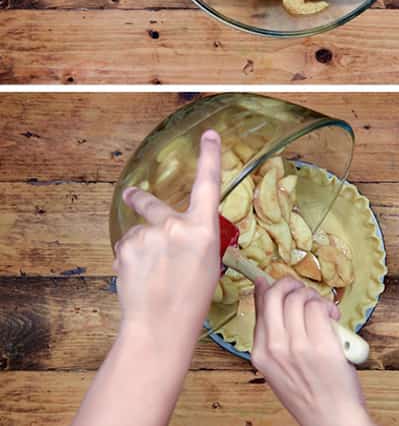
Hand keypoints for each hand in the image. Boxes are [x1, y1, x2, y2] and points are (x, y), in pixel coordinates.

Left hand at [114, 129, 222, 342]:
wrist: (162, 324)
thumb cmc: (192, 299)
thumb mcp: (207, 262)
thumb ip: (194, 238)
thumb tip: (176, 233)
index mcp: (204, 229)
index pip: (209, 184)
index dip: (210, 157)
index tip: (209, 135)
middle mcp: (175, 225)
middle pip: (154, 204)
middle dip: (140, 200)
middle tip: (132, 195)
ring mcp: (148, 235)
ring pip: (138, 233)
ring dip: (140, 247)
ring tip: (149, 274)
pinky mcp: (125, 248)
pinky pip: (126, 248)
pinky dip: (130, 260)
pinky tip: (139, 278)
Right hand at [251, 277, 371, 425]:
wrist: (330, 417)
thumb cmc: (309, 393)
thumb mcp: (279, 367)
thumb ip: (275, 336)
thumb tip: (270, 300)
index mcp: (260, 354)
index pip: (260, 306)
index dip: (271, 288)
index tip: (278, 282)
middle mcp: (274, 348)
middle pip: (277, 294)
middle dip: (292, 284)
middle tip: (305, 292)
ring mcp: (297, 346)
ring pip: (300, 298)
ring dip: (315, 297)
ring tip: (324, 311)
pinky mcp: (321, 345)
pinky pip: (319, 308)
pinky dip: (328, 307)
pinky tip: (334, 318)